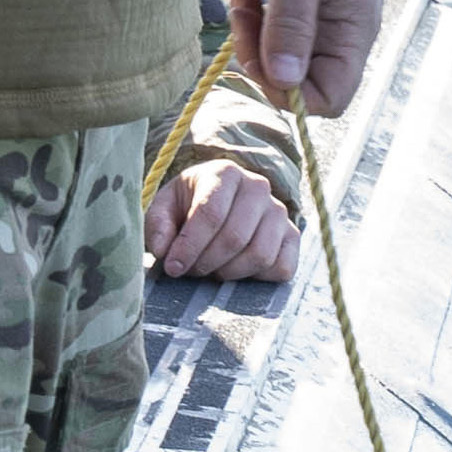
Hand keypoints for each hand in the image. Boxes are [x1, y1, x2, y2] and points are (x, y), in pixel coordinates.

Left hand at [142, 155, 295, 283]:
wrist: (222, 204)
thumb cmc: (188, 205)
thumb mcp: (165, 208)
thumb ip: (158, 225)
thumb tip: (164, 251)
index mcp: (225, 173)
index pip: (211, 213)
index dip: (190, 245)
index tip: (173, 267)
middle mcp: (258, 187)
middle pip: (235, 237)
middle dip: (207, 262)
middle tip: (191, 270)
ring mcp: (280, 212)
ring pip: (259, 255)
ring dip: (230, 272)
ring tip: (212, 270)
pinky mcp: (293, 236)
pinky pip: (282, 268)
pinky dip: (258, 278)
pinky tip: (238, 270)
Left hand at [248, 0, 382, 116]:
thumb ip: (291, 25)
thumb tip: (283, 82)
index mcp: (356, 27)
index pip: (330, 97)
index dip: (288, 91)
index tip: (256, 55)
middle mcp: (347, 29)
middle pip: (305, 81)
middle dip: (265, 61)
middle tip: (241, 17)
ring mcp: (329, 14)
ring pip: (289, 57)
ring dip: (257, 38)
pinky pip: (283, 30)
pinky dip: (259, 20)